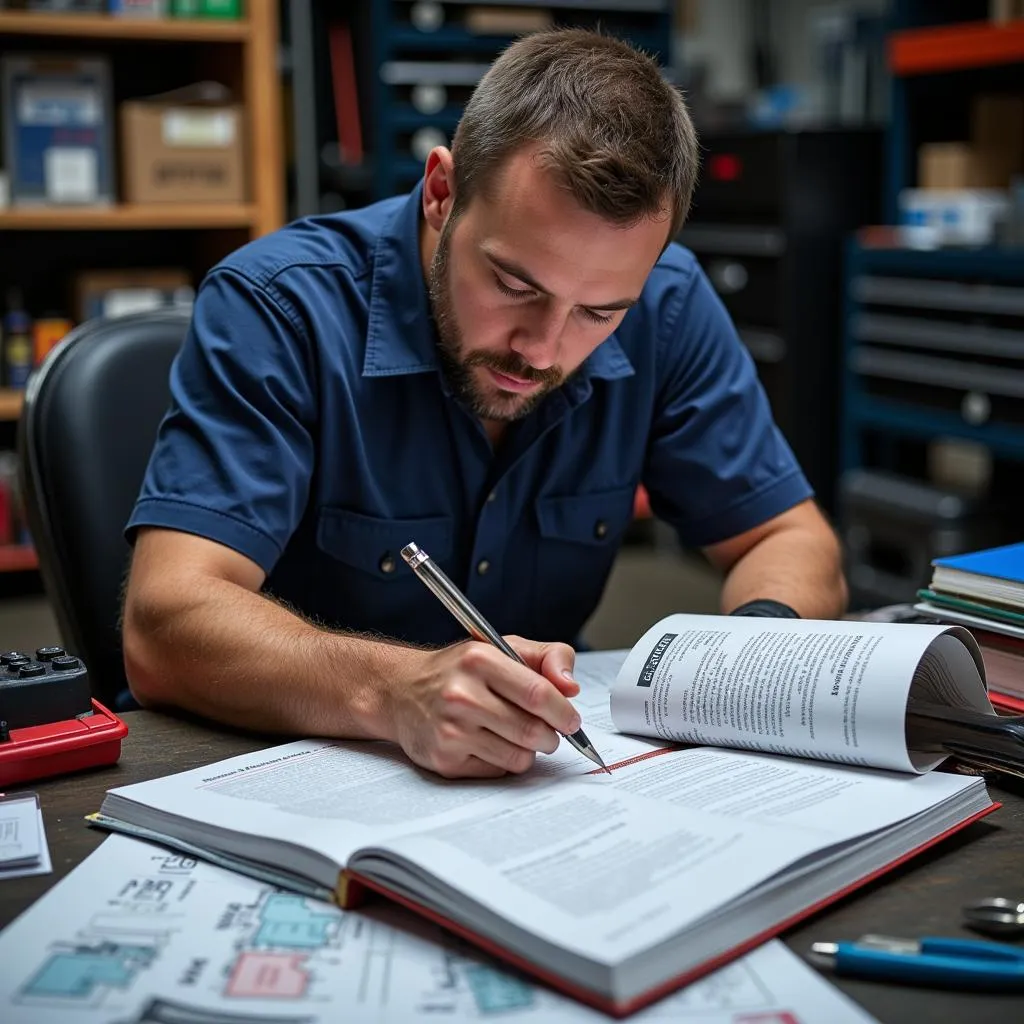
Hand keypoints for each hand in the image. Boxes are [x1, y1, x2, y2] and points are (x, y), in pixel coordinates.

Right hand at [386, 637, 581, 778]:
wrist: (401, 690)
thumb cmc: (459, 670)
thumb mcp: (503, 647)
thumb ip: (547, 657)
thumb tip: (571, 688)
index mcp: (479, 659)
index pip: (537, 693)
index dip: (563, 712)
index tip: (572, 720)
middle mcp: (461, 695)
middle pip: (531, 730)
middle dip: (551, 735)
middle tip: (550, 731)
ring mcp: (450, 730)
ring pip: (518, 756)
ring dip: (530, 750)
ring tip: (518, 734)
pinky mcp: (444, 760)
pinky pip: (497, 770)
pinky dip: (504, 760)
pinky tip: (489, 743)